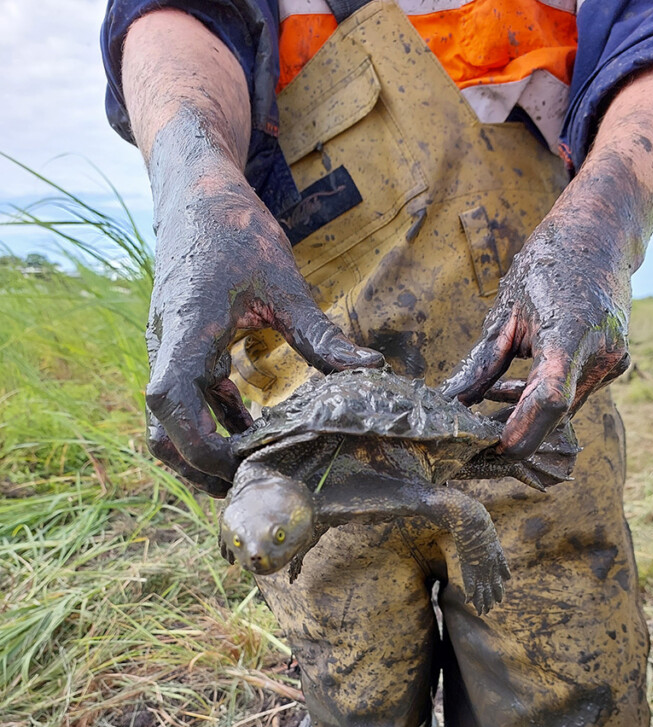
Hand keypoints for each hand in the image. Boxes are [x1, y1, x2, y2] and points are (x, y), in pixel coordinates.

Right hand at [145, 163, 383, 495]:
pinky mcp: (179, 348)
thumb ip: (322, 335)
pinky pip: (189, 398)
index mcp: (185, 331)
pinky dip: (214, 420)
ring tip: (257, 468)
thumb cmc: (235, 231)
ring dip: (207, 448)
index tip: (243, 465)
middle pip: (160, 430)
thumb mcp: (284, 284)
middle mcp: (166, 347)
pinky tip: (252, 427)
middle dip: (199, 466)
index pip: (169, 403)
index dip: (199, 445)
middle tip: (251, 486)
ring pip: (172, 420)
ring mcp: (169, 350)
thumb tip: (372, 369)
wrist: (197, 194)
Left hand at [441, 215, 630, 457]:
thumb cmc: (546, 266)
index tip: (488, 448)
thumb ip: (482, 366)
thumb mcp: (505, 314)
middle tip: (476, 438)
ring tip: (489, 400)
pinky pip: (574, 396)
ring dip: (526, 415)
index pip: (549, 401)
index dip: (520, 431)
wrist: (599, 236)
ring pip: (564, 411)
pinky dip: (542, 399)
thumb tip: (450, 404)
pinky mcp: (615, 365)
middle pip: (555, 415)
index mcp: (571, 334)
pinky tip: (513, 387)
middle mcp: (600, 354)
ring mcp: (613, 362)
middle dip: (516, 433)